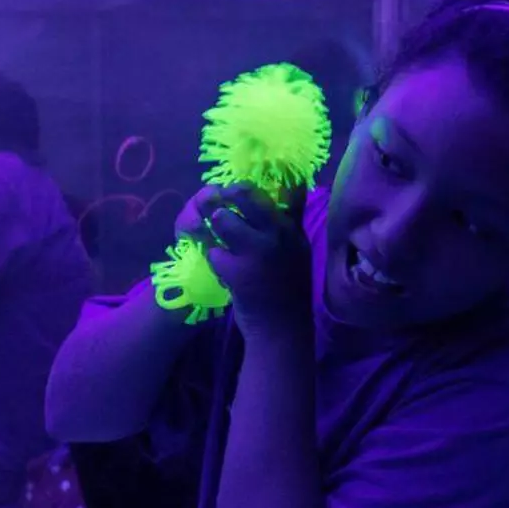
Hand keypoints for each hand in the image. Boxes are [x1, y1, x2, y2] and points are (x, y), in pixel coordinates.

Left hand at [177, 183, 310, 337]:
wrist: (281, 327)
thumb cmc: (288, 286)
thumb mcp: (297, 249)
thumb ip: (289, 220)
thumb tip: (288, 185)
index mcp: (292, 228)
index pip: (283, 188)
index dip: (256, 180)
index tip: (242, 183)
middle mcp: (277, 234)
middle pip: (243, 194)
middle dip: (225, 195)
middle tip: (217, 201)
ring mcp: (255, 251)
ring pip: (221, 219)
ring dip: (213, 225)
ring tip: (213, 234)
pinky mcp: (234, 270)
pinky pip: (211, 249)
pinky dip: (211, 255)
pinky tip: (218, 264)